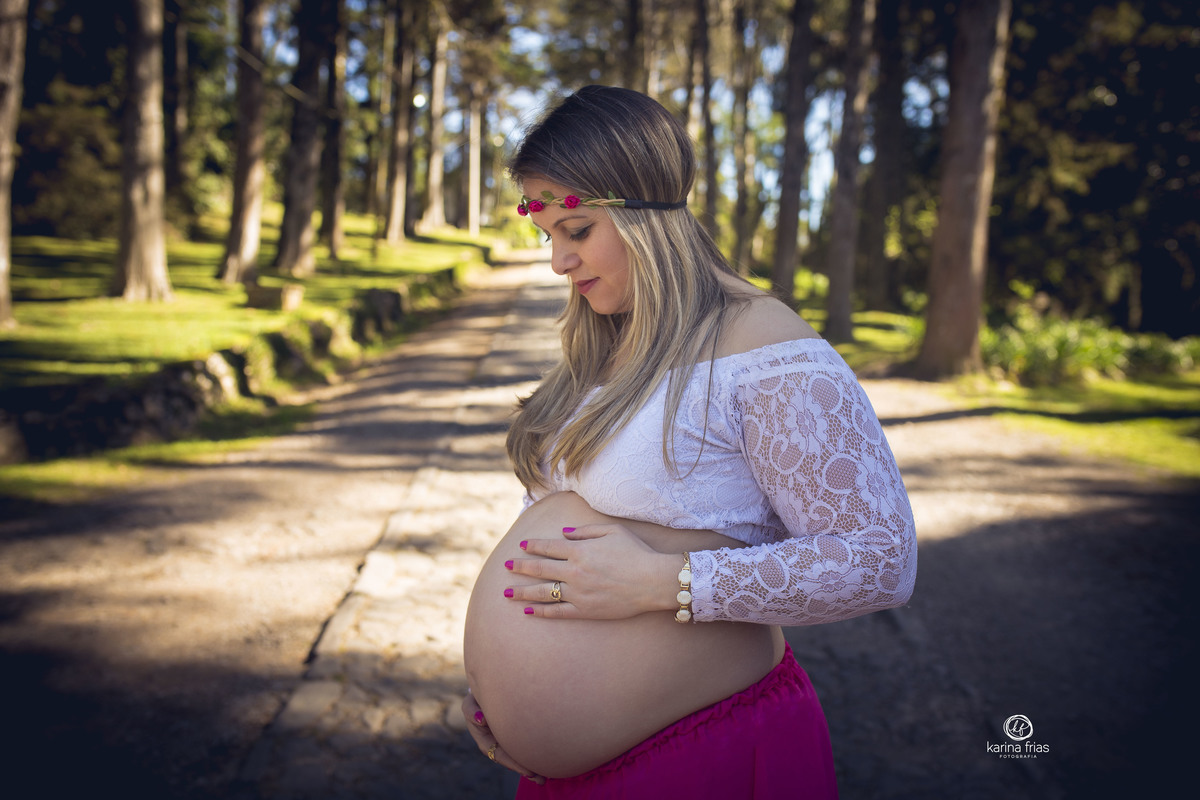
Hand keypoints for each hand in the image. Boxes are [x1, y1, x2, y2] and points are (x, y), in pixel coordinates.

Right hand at [461, 690, 544, 784]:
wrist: (489, 694)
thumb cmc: (477, 700)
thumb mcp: (470, 704)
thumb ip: (471, 711)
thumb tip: (480, 719)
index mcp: (485, 741)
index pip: (500, 755)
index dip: (514, 763)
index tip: (528, 771)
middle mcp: (496, 746)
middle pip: (512, 761)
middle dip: (525, 770)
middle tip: (541, 779)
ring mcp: (505, 743)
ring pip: (518, 757)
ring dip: (531, 767)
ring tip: (544, 778)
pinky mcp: (515, 737)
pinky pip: (523, 748)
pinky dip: (533, 756)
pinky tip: (545, 764)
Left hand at [504, 523, 678, 618]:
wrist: (652, 580)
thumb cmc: (635, 552)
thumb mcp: (612, 531)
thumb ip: (585, 530)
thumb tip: (565, 532)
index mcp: (580, 550)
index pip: (549, 547)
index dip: (533, 546)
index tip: (522, 546)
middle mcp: (575, 571)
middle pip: (540, 568)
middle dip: (520, 567)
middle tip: (506, 566)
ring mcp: (578, 592)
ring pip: (544, 592)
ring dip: (523, 591)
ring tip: (507, 592)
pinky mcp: (585, 610)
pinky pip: (558, 612)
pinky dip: (542, 611)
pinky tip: (529, 610)